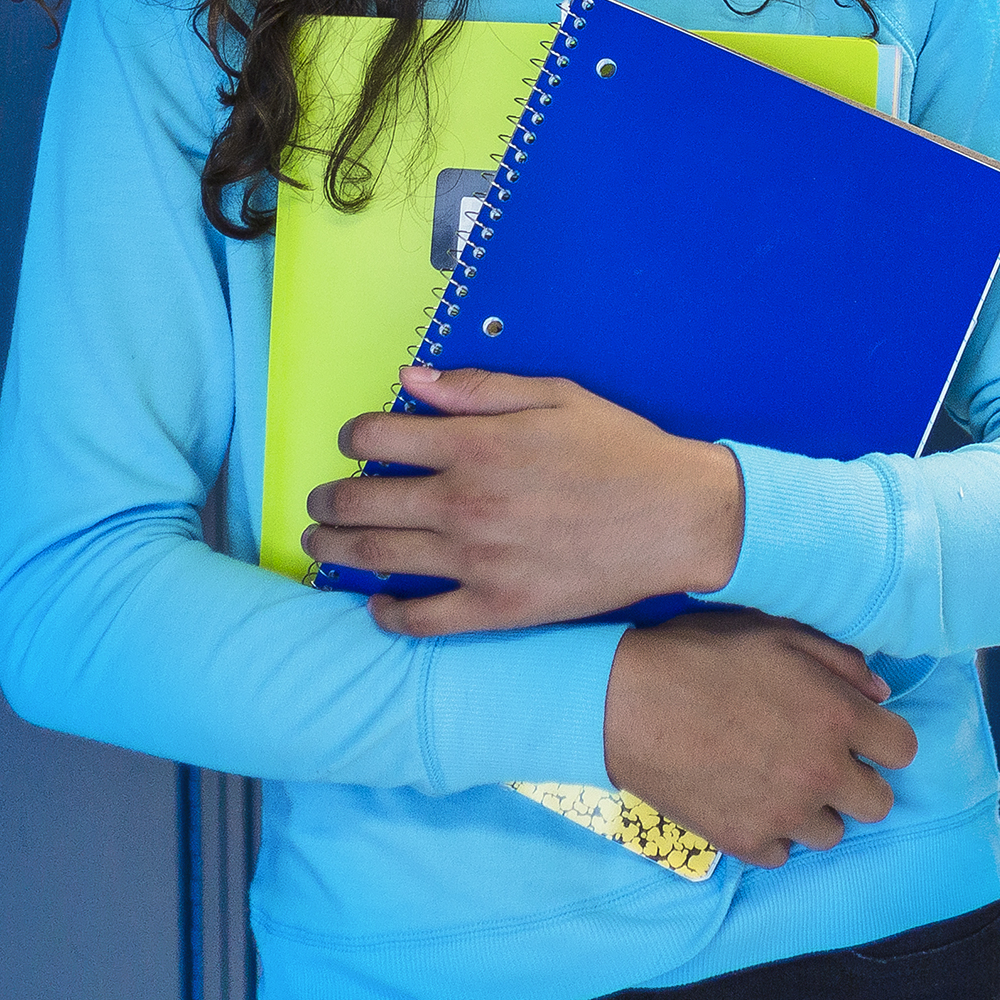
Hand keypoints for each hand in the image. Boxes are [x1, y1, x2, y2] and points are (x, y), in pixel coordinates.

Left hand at [309, 365, 744, 633]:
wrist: (679, 517)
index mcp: (476, 444)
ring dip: (336, 551)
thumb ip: (477, 389)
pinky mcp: (497, 607)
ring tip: (322, 545)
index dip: (354, 437)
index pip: (377, 438)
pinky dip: (388, 614)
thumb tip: (411, 380)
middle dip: (328, 500)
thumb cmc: (622, 449)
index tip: (354, 443)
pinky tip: (378, 606)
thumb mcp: (556, 396)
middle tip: (320, 502)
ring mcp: (477, 560)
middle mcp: (464, 503)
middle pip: (361, 503)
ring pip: (377, 558)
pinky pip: (422, 619)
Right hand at [604, 612, 919, 867]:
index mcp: (836, 716)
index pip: (903, 749)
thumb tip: (880, 691)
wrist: (627, 704)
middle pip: (878, 803)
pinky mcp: (745, 841)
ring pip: (831, 834)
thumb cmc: (703, 656)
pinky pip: (782, 853)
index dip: (884, 739)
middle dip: (858, 782)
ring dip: (815, 810)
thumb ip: (839, 660)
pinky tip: (748, 800)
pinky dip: (771, 832)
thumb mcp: (777, 633)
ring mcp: (783, 813)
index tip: (861, 734)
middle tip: (823, 762)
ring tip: (780, 781)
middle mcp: (820, 771)